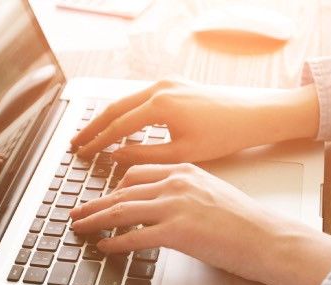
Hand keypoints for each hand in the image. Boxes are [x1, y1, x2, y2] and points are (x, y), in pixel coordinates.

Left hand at [69, 163, 330, 284]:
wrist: (268, 238)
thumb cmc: (246, 223)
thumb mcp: (212, 195)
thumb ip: (185, 196)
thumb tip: (163, 210)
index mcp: (185, 171)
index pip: (137, 174)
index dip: (113, 188)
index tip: (100, 197)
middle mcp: (177, 183)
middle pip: (123, 192)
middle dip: (95, 204)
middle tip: (77, 213)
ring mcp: (176, 206)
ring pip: (122, 211)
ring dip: (96, 221)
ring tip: (80, 229)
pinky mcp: (177, 232)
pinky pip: (134, 236)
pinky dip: (115, 242)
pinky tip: (104, 247)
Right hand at [70, 79, 318, 164]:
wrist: (254, 114)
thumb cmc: (224, 135)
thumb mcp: (181, 154)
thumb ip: (143, 154)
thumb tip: (115, 157)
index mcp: (160, 105)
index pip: (117, 125)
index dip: (97, 142)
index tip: (82, 154)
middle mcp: (160, 88)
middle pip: (114, 108)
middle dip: (93, 127)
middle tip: (76, 143)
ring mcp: (167, 82)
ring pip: (126, 100)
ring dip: (107, 119)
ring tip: (92, 136)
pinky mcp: (175, 84)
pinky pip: (140, 97)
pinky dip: (125, 112)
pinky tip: (119, 126)